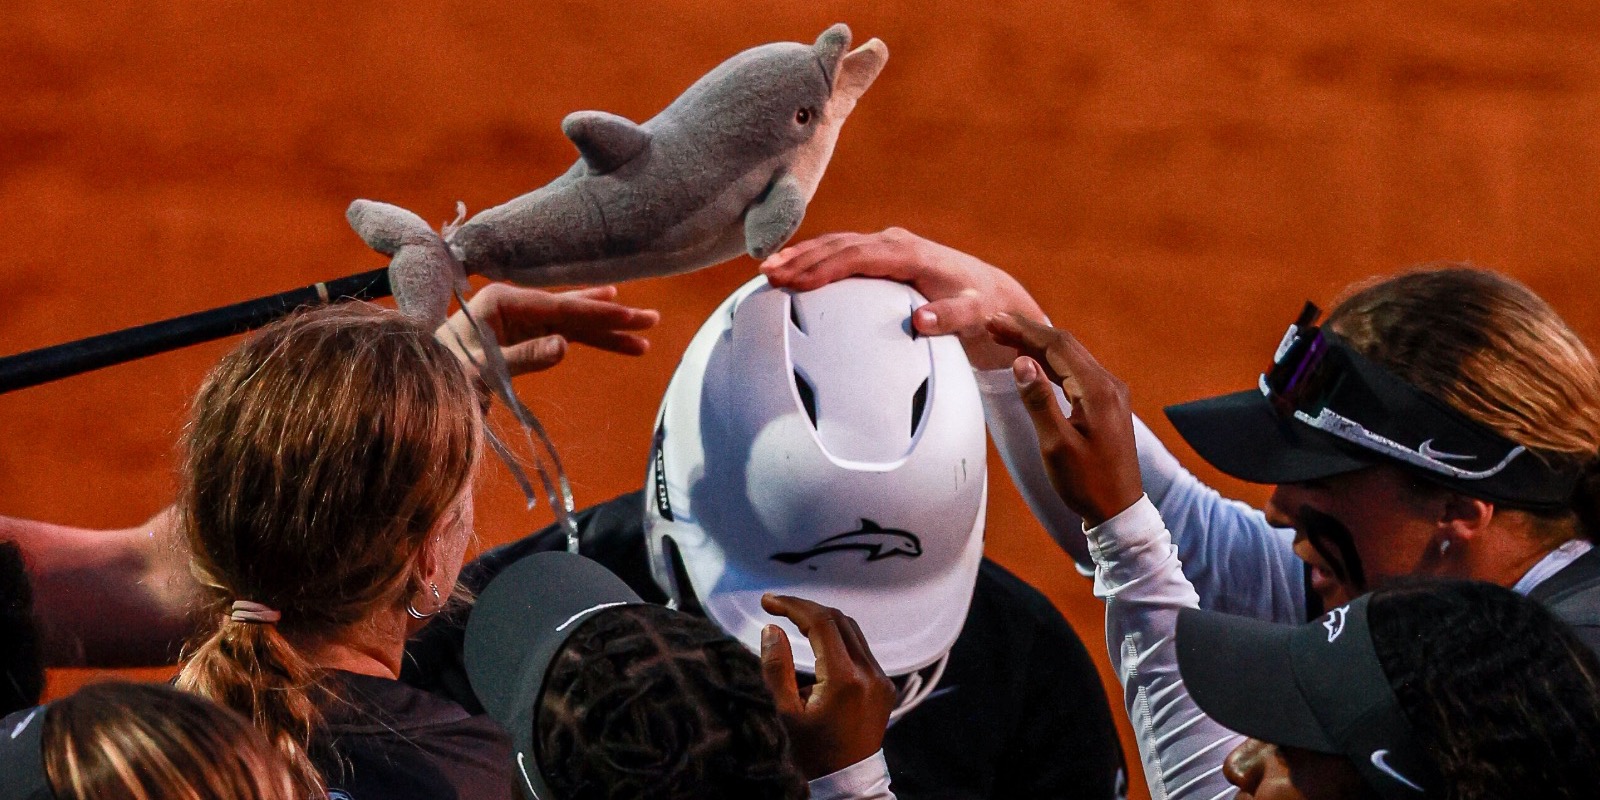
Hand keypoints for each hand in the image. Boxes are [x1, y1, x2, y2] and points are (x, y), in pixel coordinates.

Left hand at [436, 283, 658, 376]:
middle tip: (651, 320)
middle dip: (612, 317)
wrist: (415, 386)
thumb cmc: (440, 375)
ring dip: (606, 331)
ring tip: (643, 335)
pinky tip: (612, 336)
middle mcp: (513, 304)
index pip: (561, 307)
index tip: (631, 318)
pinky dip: (588, 340)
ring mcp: (518, 320)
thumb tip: (564, 346)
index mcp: (502, 301)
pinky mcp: (521, 337)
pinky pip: (562, 336)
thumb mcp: (481, 369)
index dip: (599, 313)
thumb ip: (523, 356)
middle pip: (572, 309)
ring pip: (572, 323)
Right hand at [759, 594, 895, 779]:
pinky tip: (818, 645)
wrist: (849, 780)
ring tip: (794, 622)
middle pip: (838, 620)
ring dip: (823, 621)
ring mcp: (881, 678)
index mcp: (844, 679)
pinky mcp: (885, 684)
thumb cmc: (814, 751)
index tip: (768, 602)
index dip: (793, 606)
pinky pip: (861, 649)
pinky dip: (837, 639)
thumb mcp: (787, 712)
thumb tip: (771, 629)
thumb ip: (777, 668)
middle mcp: (869, 673)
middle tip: (778, 607)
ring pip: (852, 631)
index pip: (820, 623)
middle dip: (806, 608)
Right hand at [760, 228, 1045, 369]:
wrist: (992, 295)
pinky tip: (790, 270)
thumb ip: (950, 319)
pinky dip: (814, 259)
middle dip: (802, 259)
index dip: (825, 267)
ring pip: (836, 245)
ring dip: (801, 256)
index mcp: (910, 253)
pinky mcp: (882, 256)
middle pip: (839, 246)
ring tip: (767, 270)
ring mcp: (887, 246)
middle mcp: (895, 243)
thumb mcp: (974, 316)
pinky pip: (842, 253)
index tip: (796, 282)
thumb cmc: (982, 309)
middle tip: (768, 274)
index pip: (859, 255)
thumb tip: (920, 322)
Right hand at [987, 313, 1142, 526]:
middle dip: (1029, 331)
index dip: (1024, 331)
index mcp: (1097, 391)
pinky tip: (1034, 362)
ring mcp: (1111, 393)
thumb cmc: (1087, 483)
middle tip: (995, 323)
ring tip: (1007, 337)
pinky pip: (1076, 371)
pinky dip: (1051, 362)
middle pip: (1066, 345)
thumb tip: (1021, 362)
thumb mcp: (1056, 445)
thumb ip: (1038, 401)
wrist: (1118, 509)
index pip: (1058, 347)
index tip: (995, 321)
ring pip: (1071, 357)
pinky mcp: (1107, 404)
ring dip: (1039, 345)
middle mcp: (1109, 385)